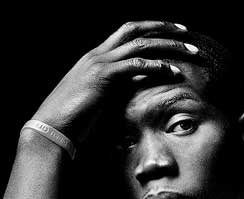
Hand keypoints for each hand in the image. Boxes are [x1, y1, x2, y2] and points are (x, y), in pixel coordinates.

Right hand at [31, 21, 197, 147]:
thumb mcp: (101, 98)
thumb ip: (119, 86)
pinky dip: (157, 66)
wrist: (52, 126)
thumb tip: (142, 84)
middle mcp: (97, 54)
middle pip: (134, 29)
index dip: (150, 29)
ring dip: (168, 46)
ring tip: (190, 51)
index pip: (126, 33)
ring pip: (140, 44)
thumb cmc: (76, 119)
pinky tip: (174, 71)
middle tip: (185, 31)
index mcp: (95, 57)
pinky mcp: (103, 76)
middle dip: (162, 27)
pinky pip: (136, 65)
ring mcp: (99, 63)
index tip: (171, 32)